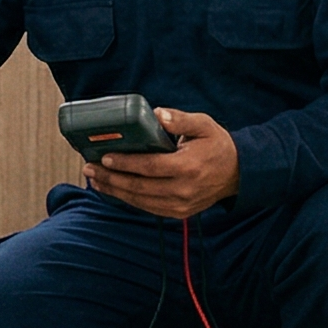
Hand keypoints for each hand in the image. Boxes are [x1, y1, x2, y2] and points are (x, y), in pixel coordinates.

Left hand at [85, 108, 240, 219]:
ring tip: (95, 180)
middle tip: (89, 169)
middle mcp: (183, 190)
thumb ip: (180, 119)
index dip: (126, 163)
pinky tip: (114, 190)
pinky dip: (129, 199)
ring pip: (140, 201)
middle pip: (139, 187)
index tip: (106, 158)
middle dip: (111, 179)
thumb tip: (157, 115)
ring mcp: (180, 205)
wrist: (238, 173)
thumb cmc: (217, 145)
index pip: (150, 167)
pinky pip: (148, 208)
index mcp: (188, 167)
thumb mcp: (204, 125)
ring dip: (115, 191)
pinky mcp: (178, 212)